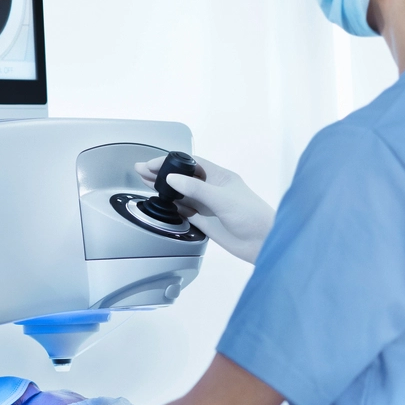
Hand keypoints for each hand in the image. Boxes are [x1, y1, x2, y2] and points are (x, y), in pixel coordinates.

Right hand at [135, 154, 274, 263]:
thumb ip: (197, 189)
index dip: (171, 161)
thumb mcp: (223, 199)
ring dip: (164, 188)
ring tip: (145, 182)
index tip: (152, 163)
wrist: (263, 242)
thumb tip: (172, 178)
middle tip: (141, 170)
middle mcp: (212, 188)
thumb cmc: (252, 216)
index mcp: (220, 177)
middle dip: (162, 172)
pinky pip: (184, 210)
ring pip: (181, 193)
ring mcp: (207, 205)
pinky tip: (161, 202)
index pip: (191, 163)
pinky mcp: (205, 220)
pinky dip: (172, 206)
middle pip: (182, 177)